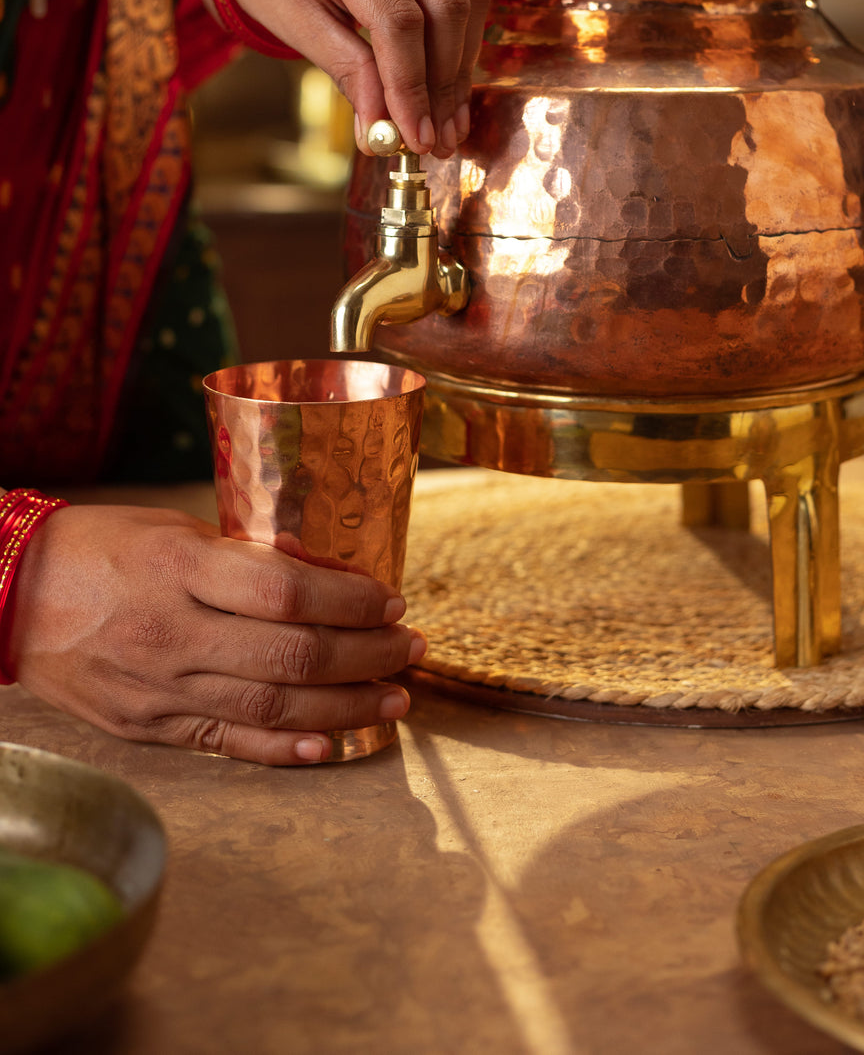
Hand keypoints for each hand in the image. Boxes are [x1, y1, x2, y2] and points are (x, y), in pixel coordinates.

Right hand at [8, 504, 426, 765]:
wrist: (12, 598)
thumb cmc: (104, 548)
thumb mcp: (179, 528)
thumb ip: (253, 558)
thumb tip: (333, 575)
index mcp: (180, 567)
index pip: (287, 593)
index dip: (351, 600)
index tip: (391, 600)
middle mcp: (171, 633)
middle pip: (292, 658)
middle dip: (367, 656)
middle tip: (410, 649)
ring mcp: (158, 688)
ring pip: (271, 710)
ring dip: (346, 707)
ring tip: (395, 698)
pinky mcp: (147, 727)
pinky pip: (228, 744)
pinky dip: (286, 748)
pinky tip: (332, 742)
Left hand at [196, 0, 489, 159]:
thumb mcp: (294, 24)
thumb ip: (346, 72)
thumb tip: (384, 132)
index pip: (396, 17)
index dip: (411, 84)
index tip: (416, 136)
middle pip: (444, 4)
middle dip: (445, 82)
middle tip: (440, 138)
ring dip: (462, 66)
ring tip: (449, 120)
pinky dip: (464, 38)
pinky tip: (451, 81)